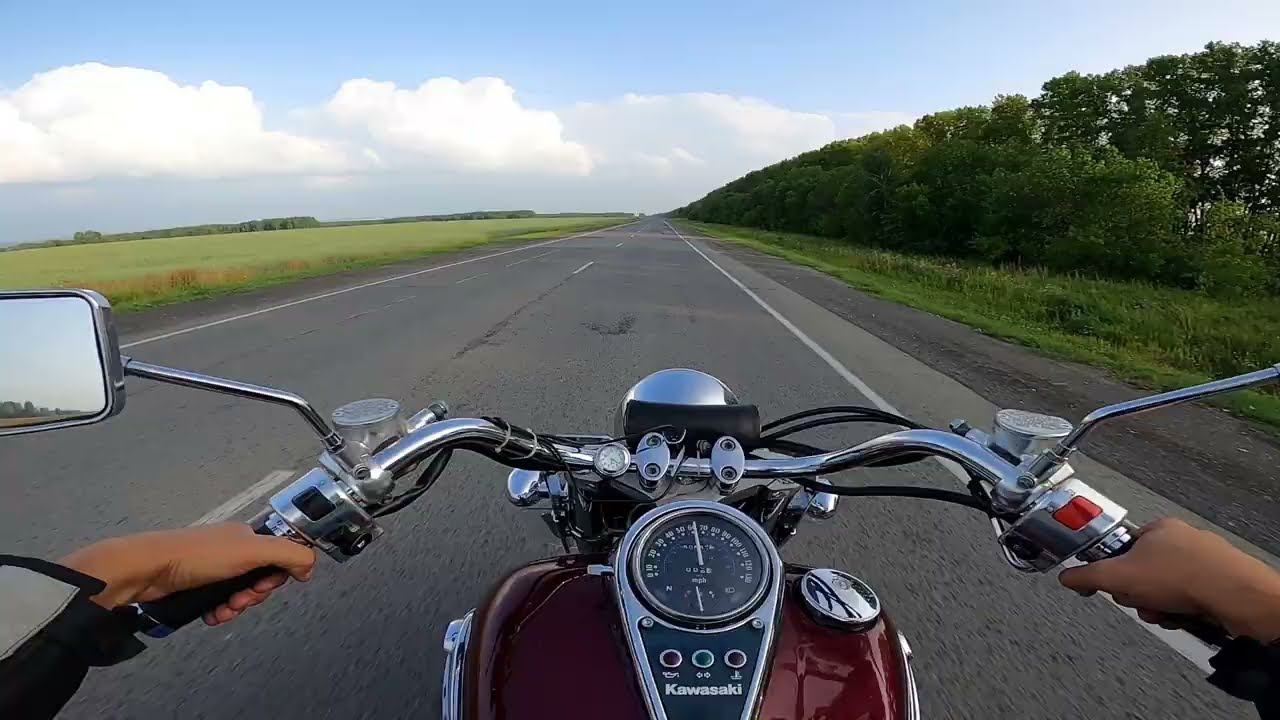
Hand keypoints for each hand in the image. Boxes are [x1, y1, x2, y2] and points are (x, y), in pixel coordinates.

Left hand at [60, 523, 314, 626]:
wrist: (148, 569)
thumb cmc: (199, 556)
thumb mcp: (252, 551)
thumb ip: (289, 554)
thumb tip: (310, 567)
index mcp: (247, 536)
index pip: (278, 557)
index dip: (276, 576)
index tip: (263, 585)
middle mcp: (232, 549)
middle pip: (260, 578)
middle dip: (254, 594)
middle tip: (240, 600)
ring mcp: (213, 568)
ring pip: (239, 593)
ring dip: (236, 606)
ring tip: (223, 610)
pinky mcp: (196, 584)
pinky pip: (219, 601)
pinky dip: (219, 611)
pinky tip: (212, 615)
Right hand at [1059, 518, 1279, 641]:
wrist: (1235, 597)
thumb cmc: (1182, 576)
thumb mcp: (1119, 576)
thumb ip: (1087, 576)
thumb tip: (1065, 577)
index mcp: (1157, 528)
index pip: (1122, 548)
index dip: (1115, 571)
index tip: (1116, 584)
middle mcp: (1181, 539)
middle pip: (1142, 572)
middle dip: (1139, 595)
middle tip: (1143, 601)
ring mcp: (1203, 560)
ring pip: (1165, 589)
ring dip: (1158, 606)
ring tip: (1166, 613)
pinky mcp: (1219, 582)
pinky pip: (1188, 598)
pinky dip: (1181, 611)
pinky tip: (1183, 617)